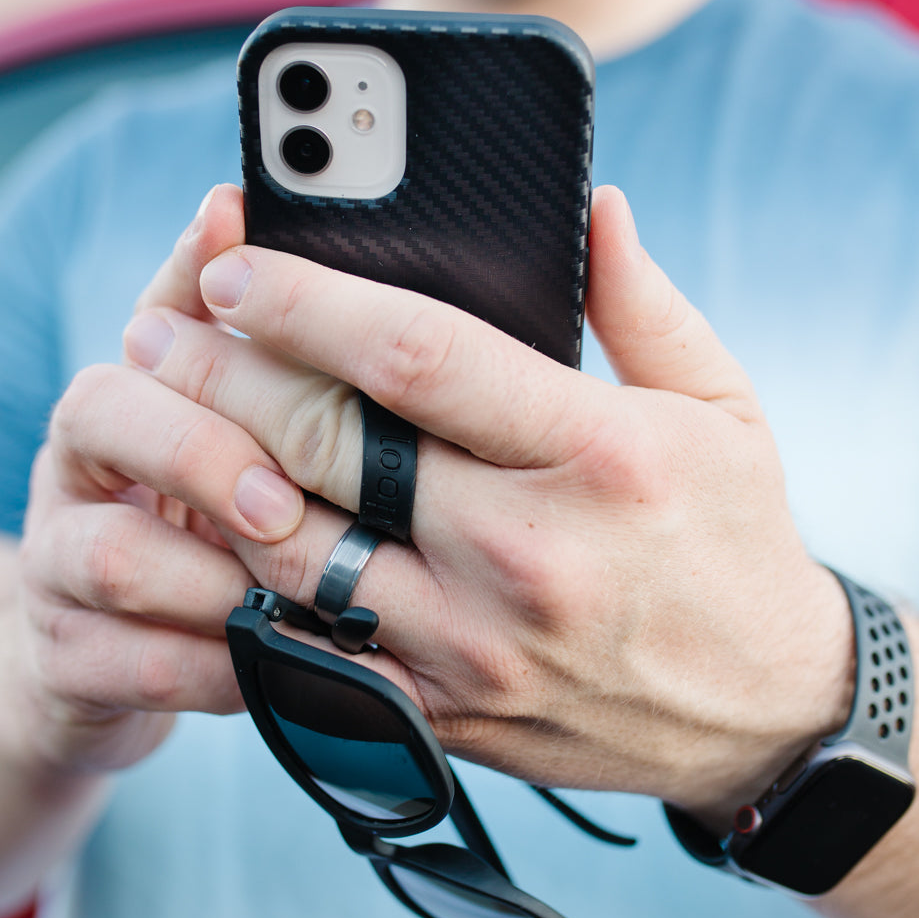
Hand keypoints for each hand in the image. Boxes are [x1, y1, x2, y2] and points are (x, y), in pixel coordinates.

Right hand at [14, 187, 305, 773]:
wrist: (100, 661)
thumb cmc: (189, 524)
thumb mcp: (214, 430)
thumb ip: (235, 340)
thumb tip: (245, 207)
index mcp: (127, 394)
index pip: (151, 315)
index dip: (195, 281)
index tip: (244, 248)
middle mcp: (75, 465)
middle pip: (101, 413)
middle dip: (203, 452)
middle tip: (287, 505)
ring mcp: (54, 565)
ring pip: (113, 555)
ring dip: (215, 580)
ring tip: (292, 603)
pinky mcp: (63, 662)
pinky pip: (133, 666)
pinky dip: (214, 670)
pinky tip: (273, 667)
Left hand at [125, 183, 856, 825]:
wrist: (757, 713)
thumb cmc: (732, 536)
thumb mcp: (720, 405)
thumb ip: (642, 302)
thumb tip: (593, 204)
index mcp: (594, 455)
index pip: (418, 359)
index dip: (310, 303)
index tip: (237, 264)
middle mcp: (523, 555)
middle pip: (330, 450)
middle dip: (223, 378)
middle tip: (161, 328)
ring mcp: (472, 645)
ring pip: (296, 550)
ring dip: (212, 473)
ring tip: (161, 411)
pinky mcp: (442, 707)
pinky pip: (313, 645)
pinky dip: (250, 579)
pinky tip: (207, 526)